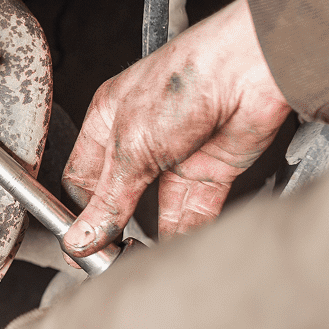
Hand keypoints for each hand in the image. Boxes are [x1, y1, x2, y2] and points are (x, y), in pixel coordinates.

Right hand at [61, 0, 291, 256]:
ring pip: (158, 211)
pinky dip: (184, 235)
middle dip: (114, 229)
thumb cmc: (186, 79)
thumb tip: (81, 235)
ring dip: (150, 237)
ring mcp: (177, 157)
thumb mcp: (131, 145)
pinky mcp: (213, 172)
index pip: (83, 178)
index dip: (80, 212)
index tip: (79, 244)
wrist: (249, 69)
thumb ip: (108, 198)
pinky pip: (194, 213)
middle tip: (108, 259)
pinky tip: (172, 250)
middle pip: (120, 198)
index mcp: (107, 122)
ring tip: (139, 260)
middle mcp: (140, 140)